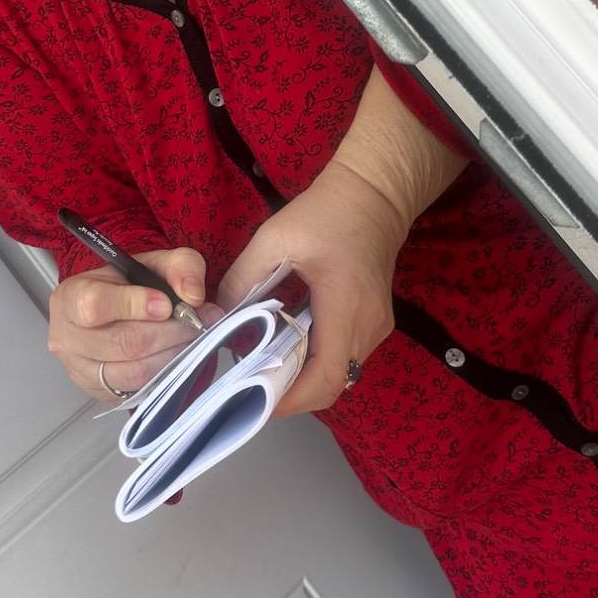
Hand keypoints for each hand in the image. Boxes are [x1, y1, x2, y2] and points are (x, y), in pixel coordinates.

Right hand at [49, 246, 208, 402]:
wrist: (116, 310)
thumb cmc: (128, 285)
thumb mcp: (154, 262)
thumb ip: (179, 266)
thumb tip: (193, 295)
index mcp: (70, 297)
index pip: (94, 305)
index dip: (134, 305)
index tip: (165, 304)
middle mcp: (68, 338)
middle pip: (122, 343)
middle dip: (168, 333)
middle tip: (195, 322)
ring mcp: (81, 370)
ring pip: (134, 372)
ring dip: (172, 355)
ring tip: (190, 338)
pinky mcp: (101, 393)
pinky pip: (140, 390)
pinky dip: (166, 374)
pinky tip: (176, 356)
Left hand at [217, 161, 406, 416]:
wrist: (373, 195)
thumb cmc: (326, 213)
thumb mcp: (274, 238)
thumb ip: (243, 279)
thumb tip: (220, 317)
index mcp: (345, 306)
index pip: (325, 377)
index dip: (291, 399)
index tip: (257, 402)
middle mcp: (368, 326)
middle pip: (332, 383)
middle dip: (292, 394)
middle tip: (252, 389)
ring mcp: (376, 326)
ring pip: (339, 373)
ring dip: (304, 378)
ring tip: (266, 369)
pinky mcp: (375, 322)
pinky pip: (345, 356)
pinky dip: (317, 362)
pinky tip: (290, 347)